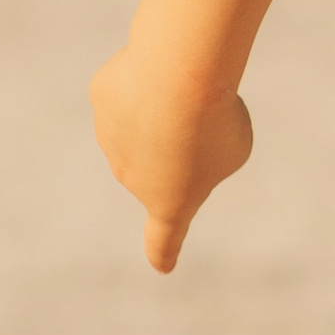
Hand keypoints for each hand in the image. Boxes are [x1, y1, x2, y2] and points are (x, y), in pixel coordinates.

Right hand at [89, 44, 254, 272]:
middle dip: (180, 134)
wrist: (178, 76)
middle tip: (200, 115)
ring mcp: (109, 137)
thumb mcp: (233, 144)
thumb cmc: (214, 119)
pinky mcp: (100, 97)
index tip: (163, 265)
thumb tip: (174, 133)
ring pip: (142, 117)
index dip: (163, 251)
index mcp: (170, 202)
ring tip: (178, 89)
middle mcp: (131, 177)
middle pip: (162, 154)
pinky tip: (154, 69)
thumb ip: (208, 152)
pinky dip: (144, 75)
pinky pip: (129, 85)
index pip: (164, 238)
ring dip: (162, 102)